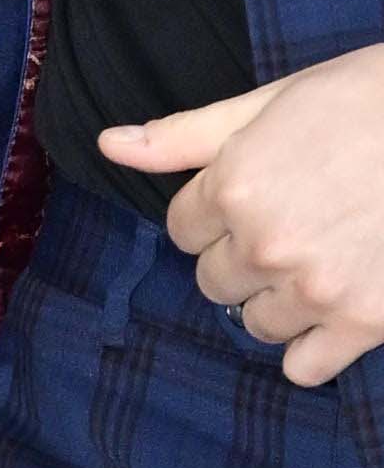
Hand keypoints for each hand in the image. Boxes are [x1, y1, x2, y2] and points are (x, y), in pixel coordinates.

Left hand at [102, 43, 383, 383]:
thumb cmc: (368, 99)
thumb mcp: (273, 101)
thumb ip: (187, 135)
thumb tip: (109, 144)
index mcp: (235, 187)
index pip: (182, 229)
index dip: (216, 212)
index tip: (259, 194)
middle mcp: (266, 244)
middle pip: (214, 281)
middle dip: (243, 257)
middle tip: (296, 224)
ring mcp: (315, 288)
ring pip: (256, 324)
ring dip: (278, 301)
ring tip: (322, 260)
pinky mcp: (364, 321)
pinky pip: (304, 368)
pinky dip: (314, 348)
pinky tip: (334, 311)